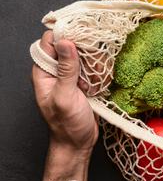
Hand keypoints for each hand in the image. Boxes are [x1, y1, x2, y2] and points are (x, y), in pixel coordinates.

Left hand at [31, 31, 97, 154]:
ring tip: (91, 84)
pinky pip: (94, 67)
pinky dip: (99, 74)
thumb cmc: (67, 125)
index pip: (50, 42)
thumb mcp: (65, 96)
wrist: (78, 142)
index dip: (65, 37)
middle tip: (89, 70)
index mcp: (44, 71)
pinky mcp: (83, 81)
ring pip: (85, 56)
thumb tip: (66, 42)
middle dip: (84, 54)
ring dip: (93, 66)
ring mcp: (70, 75)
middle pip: (71, 45)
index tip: (82, 42)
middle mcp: (56, 70)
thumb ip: (66, 69)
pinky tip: (96, 87)